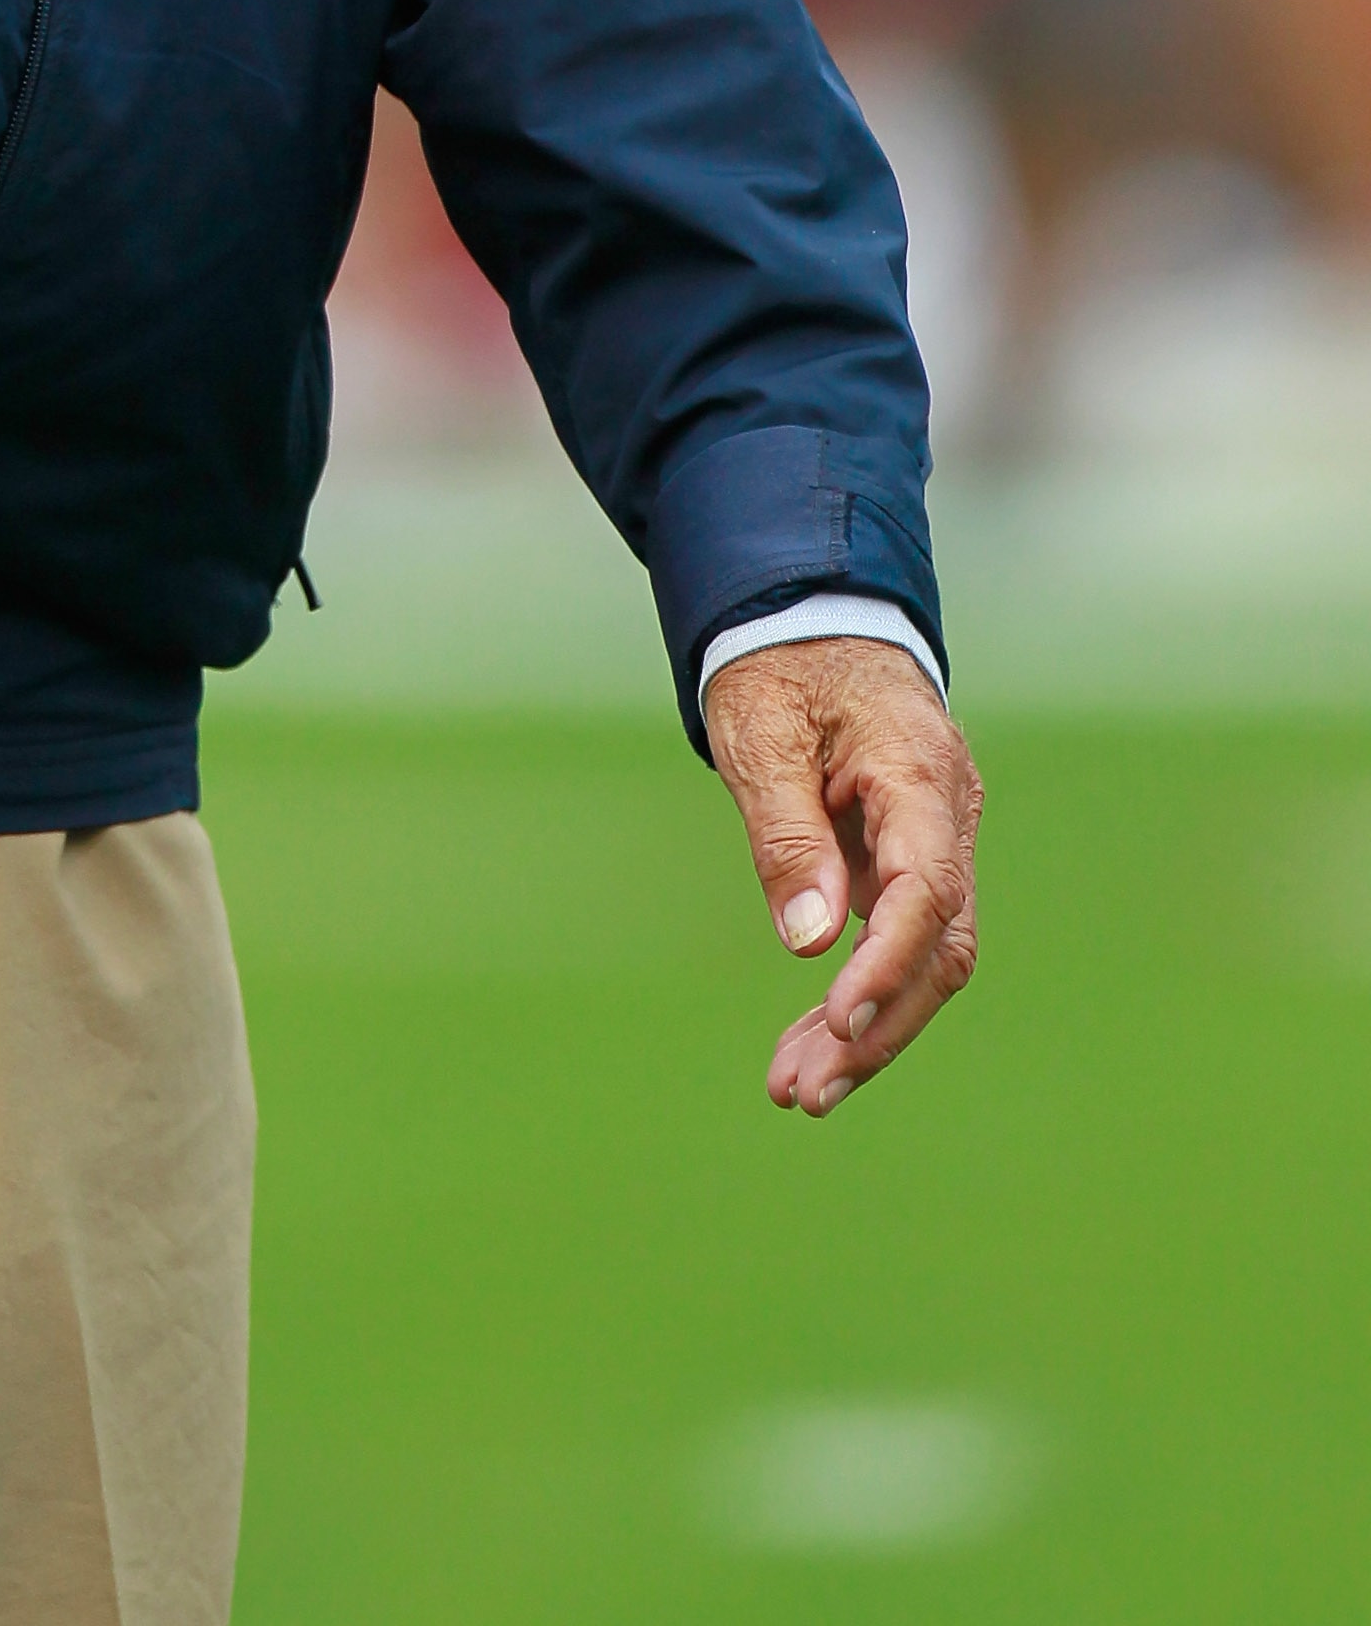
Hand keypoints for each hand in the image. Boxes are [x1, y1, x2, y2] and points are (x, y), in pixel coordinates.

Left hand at [701, 635, 980, 1117]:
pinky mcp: (908, 864)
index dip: (889, 963)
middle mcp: (946, 818)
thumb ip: (787, 831)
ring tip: (795, 1090)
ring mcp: (935, 843)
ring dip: (867, 1030)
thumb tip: (808, 942)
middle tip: (804, 1092)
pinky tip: (810, 1047)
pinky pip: (898, 942)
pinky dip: (857, 995)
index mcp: (919, 773)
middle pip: (938, 945)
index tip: (839, 1019)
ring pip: (924, 958)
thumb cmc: (781, 663)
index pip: (927, 888)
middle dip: (877, 1027)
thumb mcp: (762, 731)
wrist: (813, 617)